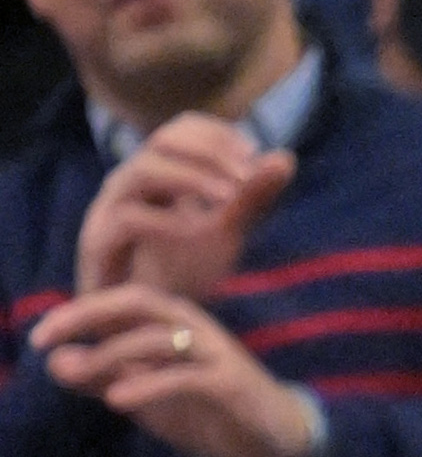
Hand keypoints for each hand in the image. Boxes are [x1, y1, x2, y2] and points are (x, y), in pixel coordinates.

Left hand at [31, 286, 317, 456]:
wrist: (276, 442)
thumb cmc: (211, 412)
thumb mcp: (147, 392)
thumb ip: (104, 377)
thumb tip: (57, 362)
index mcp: (176, 324)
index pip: (121, 301)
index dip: (78, 311)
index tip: (42, 336)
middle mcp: (196, 328)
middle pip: (138, 302)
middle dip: (89, 314)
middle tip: (51, 337)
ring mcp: (217, 354)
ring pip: (157, 338)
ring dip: (111, 354)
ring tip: (81, 375)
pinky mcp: (231, 384)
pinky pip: (184, 377)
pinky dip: (147, 385)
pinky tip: (117, 398)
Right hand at [78, 116, 292, 298]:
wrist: (143, 325)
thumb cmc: (179, 273)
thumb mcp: (224, 231)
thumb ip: (250, 197)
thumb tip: (285, 156)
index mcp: (157, 175)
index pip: (178, 131)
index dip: (214, 132)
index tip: (253, 151)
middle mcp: (129, 185)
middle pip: (161, 143)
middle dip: (208, 152)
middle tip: (246, 174)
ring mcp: (109, 210)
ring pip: (142, 171)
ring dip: (190, 178)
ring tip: (229, 197)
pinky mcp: (100, 243)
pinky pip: (127, 219)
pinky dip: (165, 221)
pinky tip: (197, 232)